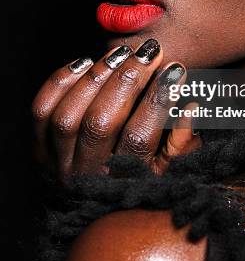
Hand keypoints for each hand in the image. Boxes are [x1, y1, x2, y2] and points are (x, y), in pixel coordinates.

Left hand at [31, 39, 200, 178]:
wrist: (91, 209)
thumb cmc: (136, 183)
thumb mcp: (167, 172)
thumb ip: (181, 144)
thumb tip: (190, 108)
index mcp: (122, 183)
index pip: (139, 138)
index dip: (158, 99)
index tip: (175, 68)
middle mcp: (86, 176)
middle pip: (100, 123)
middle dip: (128, 79)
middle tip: (149, 51)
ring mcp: (57, 163)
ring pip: (68, 116)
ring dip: (96, 77)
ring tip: (121, 53)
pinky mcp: (38, 148)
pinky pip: (40, 110)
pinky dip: (60, 81)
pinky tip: (85, 63)